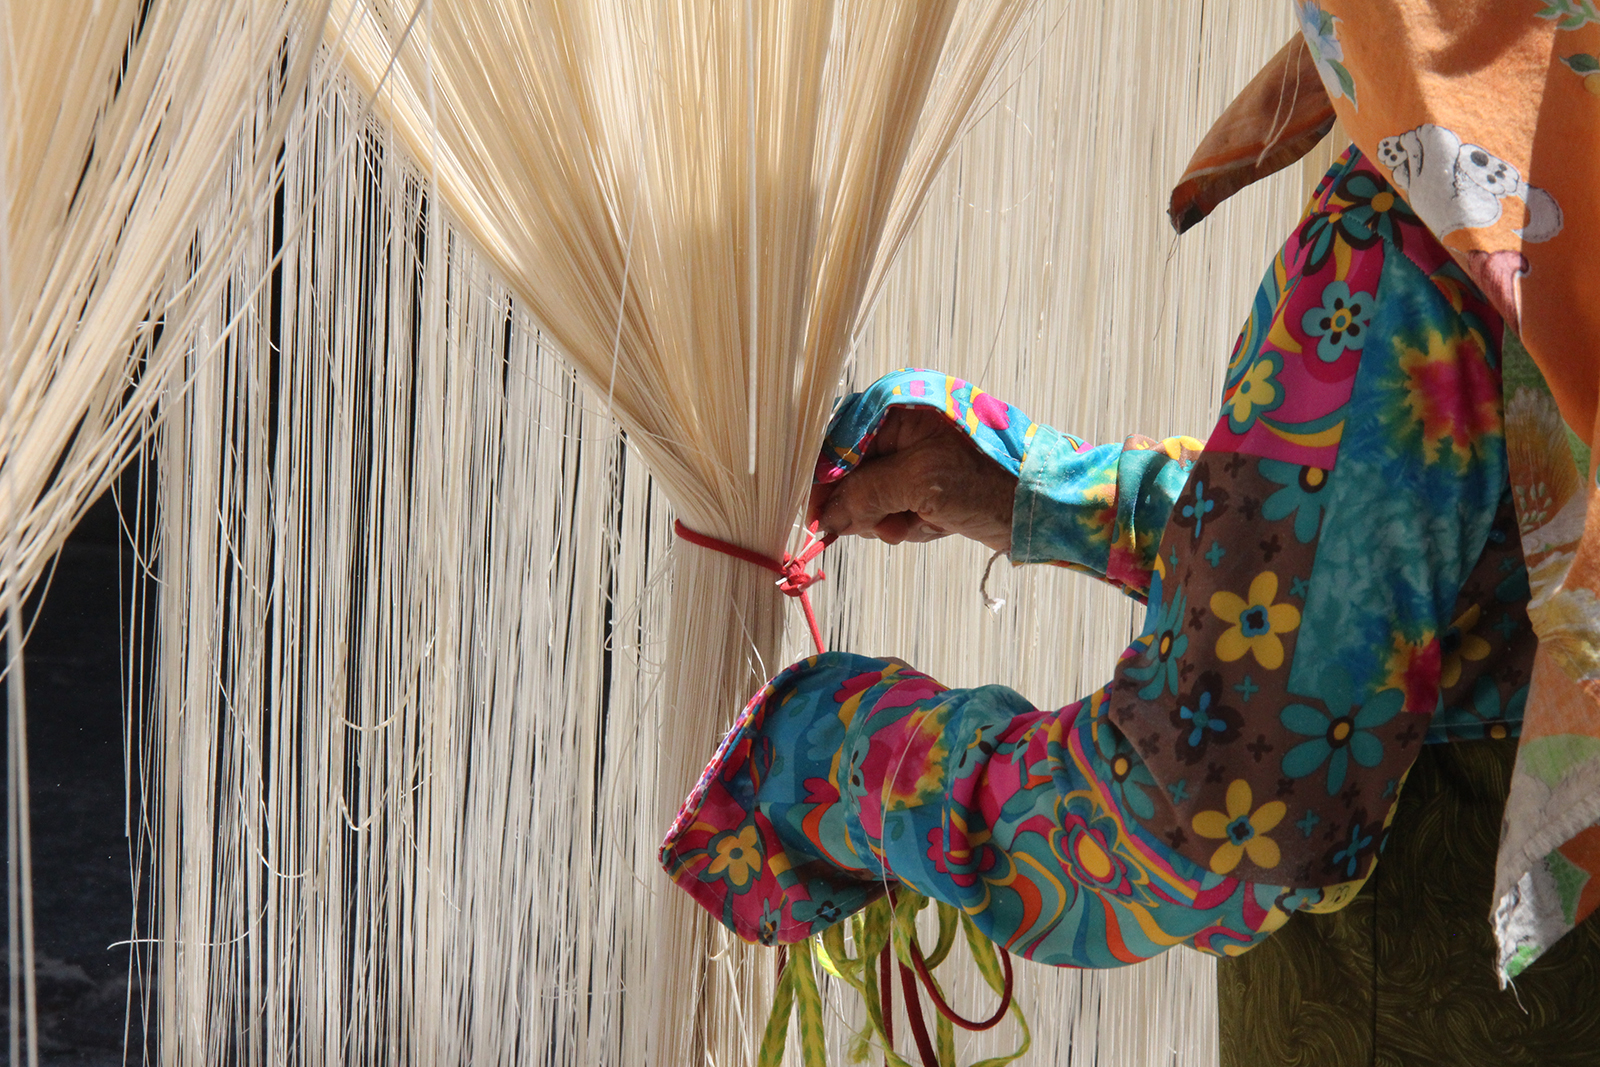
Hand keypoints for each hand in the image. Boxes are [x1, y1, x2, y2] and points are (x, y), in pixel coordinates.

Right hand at [808, 407, 1016, 552]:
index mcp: (896, 407)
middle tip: (894, 521)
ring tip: (926, 520)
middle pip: (848, 476)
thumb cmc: (988, 480)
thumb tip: (825, 518)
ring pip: (869, 500)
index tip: (817, 517)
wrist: (1041, 504)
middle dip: (869, 507)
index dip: (824, 482)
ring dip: (892, 520)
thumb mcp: (920, 483)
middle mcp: (899, 427)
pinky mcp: (923, 485)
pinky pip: (893, 512)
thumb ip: (865, 495)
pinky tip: (936, 524)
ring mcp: (911, 458)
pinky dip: (910, 526)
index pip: (836, 442)